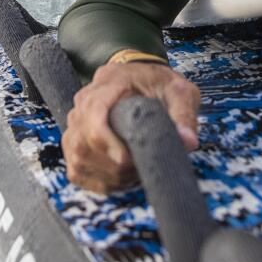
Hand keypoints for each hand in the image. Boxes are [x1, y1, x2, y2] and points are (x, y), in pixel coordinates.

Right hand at [63, 57, 201, 193]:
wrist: (141, 80)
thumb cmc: (159, 85)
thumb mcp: (179, 91)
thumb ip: (184, 115)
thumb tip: (187, 141)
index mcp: (108, 83)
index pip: (93, 112)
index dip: (106, 140)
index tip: (128, 159)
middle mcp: (84, 103)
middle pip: (83, 142)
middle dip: (114, 165)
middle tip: (141, 166)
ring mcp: (74, 124)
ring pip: (79, 159)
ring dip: (108, 175)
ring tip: (135, 172)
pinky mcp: (74, 143)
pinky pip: (77, 170)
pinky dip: (100, 181)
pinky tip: (122, 177)